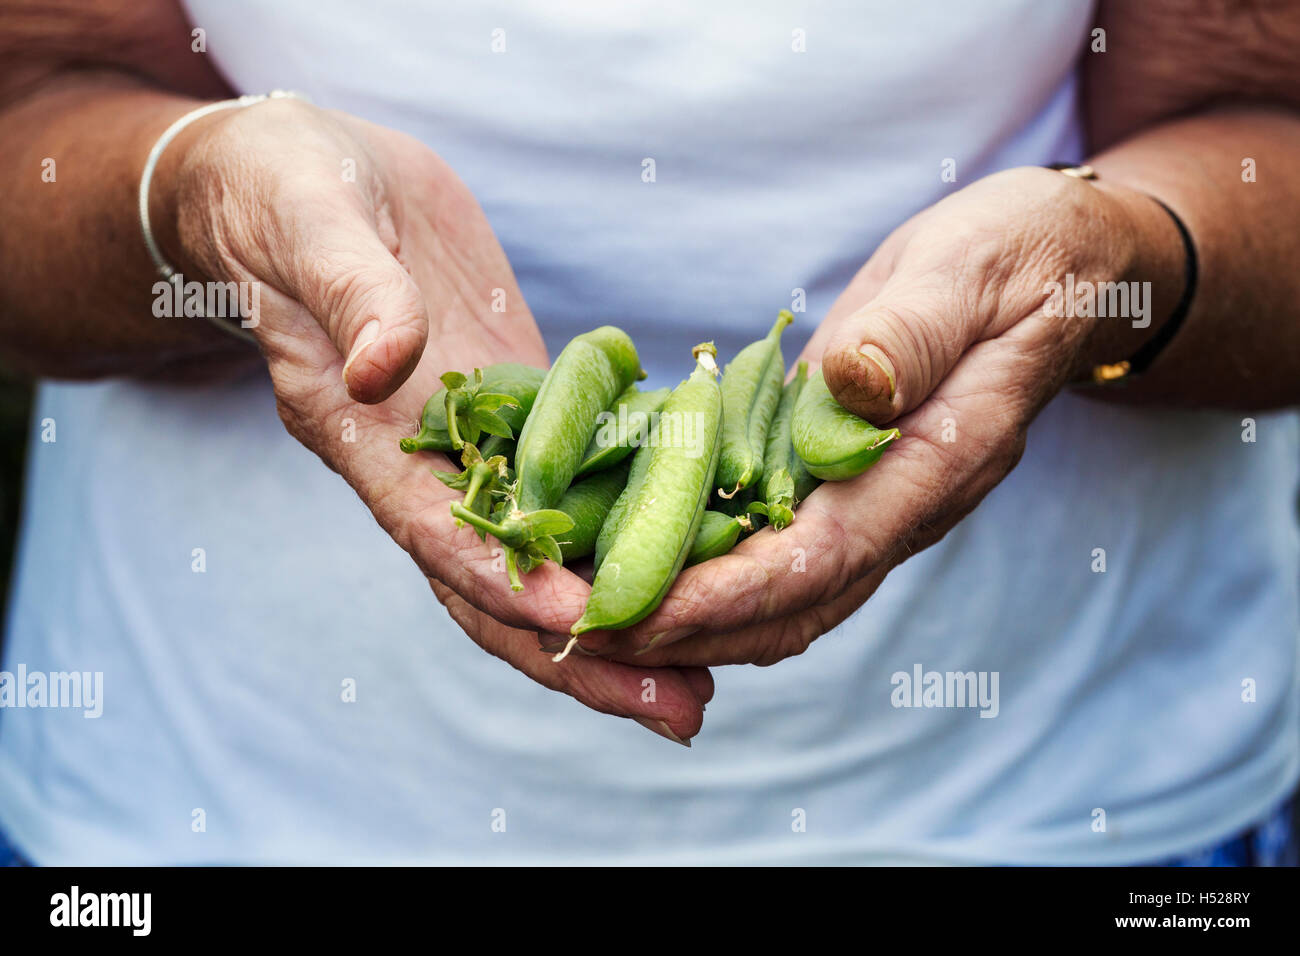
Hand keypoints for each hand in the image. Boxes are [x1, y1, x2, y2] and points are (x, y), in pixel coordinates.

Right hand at [160, 97, 708, 740]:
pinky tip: (702, 564)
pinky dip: (631, 535)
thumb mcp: (306, 218)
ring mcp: (475, 445)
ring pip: (551, 557)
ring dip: (624, 618)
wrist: (298, 178)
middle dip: (586, 654)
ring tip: (708, 679)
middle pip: (503, 586)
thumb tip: (387, 366)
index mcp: (362, 433)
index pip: (438, 532)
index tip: (587, 629)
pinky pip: (581, 490)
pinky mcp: (520, 410)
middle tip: (682, 711)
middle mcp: (422, 464)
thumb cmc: (280, 191)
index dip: (509, 586)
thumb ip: (350, 291)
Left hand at [583, 166, 1181, 665]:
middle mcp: (905, 505)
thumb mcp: (973, 270)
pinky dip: (709, 568)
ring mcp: (877, 502)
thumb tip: (850, 387)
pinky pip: (776, 549)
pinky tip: (642, 557)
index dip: (727, 595)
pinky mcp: (848, 482)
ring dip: (691, 617)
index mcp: (939, 460)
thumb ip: (913, 333)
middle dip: (688, 630)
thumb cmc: (1023, 256)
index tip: (637, 613)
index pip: (823, 558)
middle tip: (585, 634)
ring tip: (596, 615)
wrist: (1062, 270)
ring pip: (782, 595)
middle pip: (792, 605)